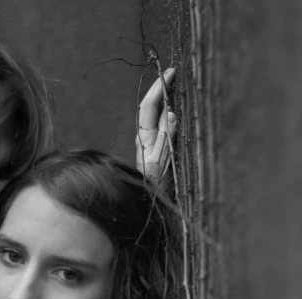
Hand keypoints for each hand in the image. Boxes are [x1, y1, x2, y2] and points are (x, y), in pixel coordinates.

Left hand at [136, 68, 176, 187]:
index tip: (171, 72)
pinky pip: (162, 124)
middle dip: (160, 88)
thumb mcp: (163, 160)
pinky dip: (168, 111)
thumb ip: (167, 137)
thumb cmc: (157, 185)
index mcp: (144, 137)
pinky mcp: (157, 148)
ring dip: (164, 98)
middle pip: (151, 107)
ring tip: (174, 84)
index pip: (150, 106)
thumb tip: (171, 112)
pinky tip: (175, 106)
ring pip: (156, 115)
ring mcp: (150, 143)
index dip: (159, 88)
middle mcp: (145, 137)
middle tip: (173, 72)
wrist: (152, 203)